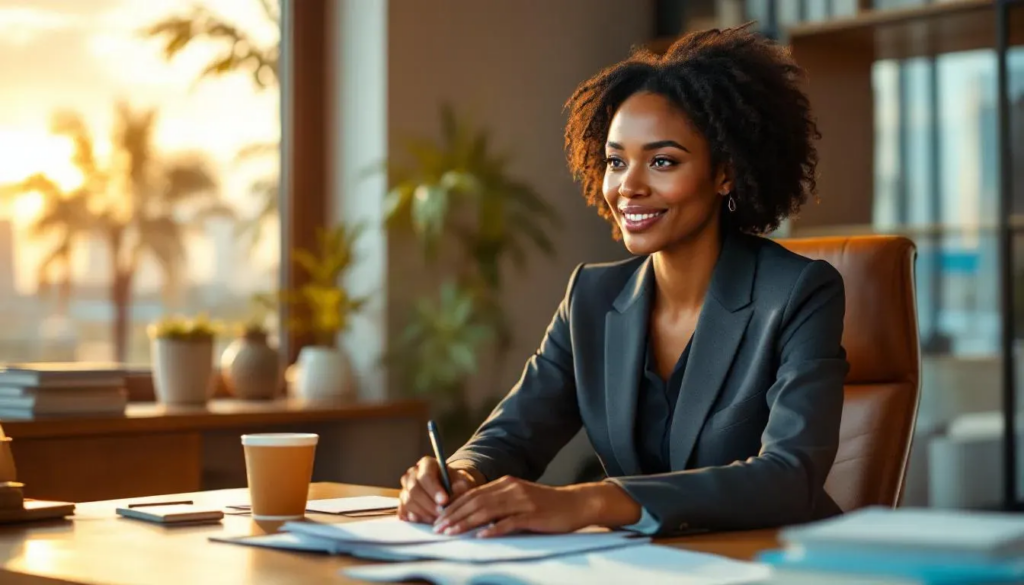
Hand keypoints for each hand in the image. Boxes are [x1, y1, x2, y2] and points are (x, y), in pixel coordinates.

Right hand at [398, 457, 479, 523]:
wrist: (450, 491)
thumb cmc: (456, 485)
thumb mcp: (463, 482)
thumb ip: (460, 486)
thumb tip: (455, 491)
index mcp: (426, 464)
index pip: (425, 476)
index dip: (433, 489)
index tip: (444, 501)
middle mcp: (412, 474)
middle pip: (414, 489)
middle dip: (428, 504)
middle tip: (441, 513)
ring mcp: (405, 488)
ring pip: (408, 501)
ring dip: (423, 512)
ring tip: (437, 519)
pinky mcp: (402, 502)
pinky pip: (404, 511)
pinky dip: (414, 517)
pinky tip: (426, 520)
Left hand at [433, 476, 604, 537]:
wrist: (576, 504)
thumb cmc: (545, 505)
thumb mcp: (519, 499)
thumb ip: (499, 504)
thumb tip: (474, 518)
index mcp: (505, 484)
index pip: (472, 495)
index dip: (453, 507)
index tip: (438, 519)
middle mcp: (511, 489)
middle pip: (475, 502)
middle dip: (454, 516)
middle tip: (438, 529)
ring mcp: (522, 501)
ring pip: (487, 511)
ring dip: (466, 523)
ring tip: (451, 533)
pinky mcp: (533, 515)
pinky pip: (509, 522)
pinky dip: (494, 529)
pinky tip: (481, 537)